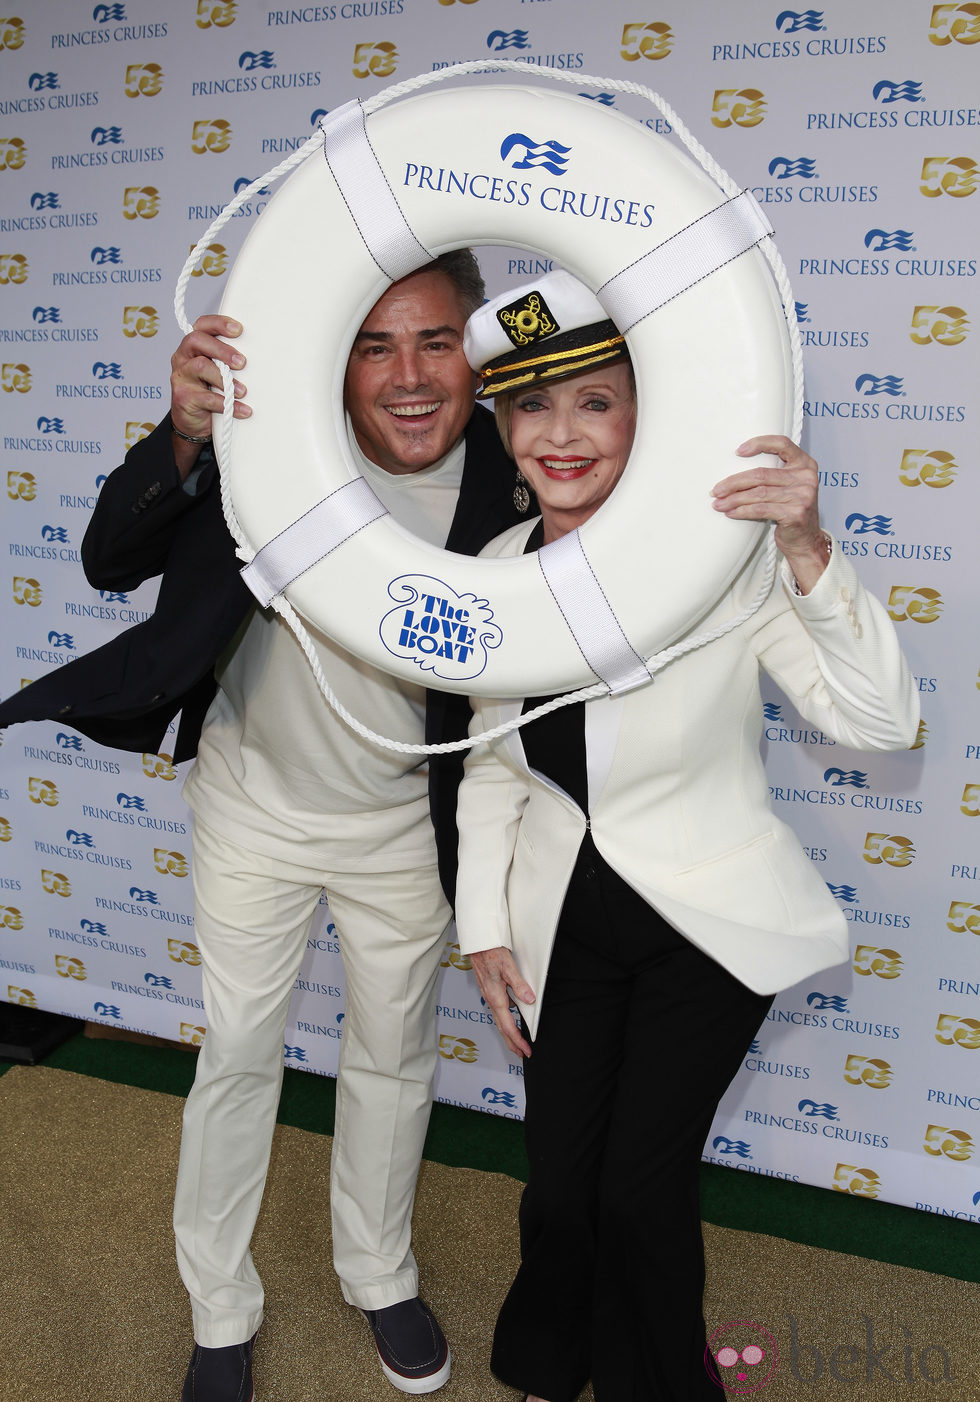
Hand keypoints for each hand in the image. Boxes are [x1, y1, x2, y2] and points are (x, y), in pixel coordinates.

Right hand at [170, 314, 249, 472]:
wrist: (195, 421)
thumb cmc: (210, 390)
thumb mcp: (220, 371)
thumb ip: (230, 360)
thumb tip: (262, 356)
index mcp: (194, 346)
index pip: (202, 325)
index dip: (219, 323)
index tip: (238, 330)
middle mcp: (183, 357)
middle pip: (198, 341)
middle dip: (222, 350)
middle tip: (242, 363)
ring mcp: (181, 376)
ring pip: (200, 366)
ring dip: (225, 378)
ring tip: (243, 391)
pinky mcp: (183, 397)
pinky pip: (207, 398)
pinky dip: (228, 404)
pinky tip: (243, 409)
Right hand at [469, 947, 534, 1058]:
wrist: (477, 945)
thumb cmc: (490, 953)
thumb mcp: (508, 967)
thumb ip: (519, 985)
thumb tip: (529, 1000)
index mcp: (495, 997)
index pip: (508, 1025)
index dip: (518, 1040)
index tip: (526, 1050)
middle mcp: (491, 999)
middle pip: (502, 1028)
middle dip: (512, 1043)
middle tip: (521, 1054)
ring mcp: (489, 996)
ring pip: (499, 1020)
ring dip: (508, 1033)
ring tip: (517, 1042)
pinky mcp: (489, 991)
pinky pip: (498, 1011)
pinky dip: (505, 1020)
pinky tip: (511, 1019)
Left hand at [711, 435, 828, 593]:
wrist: (805, 540)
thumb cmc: (792, 510)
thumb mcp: (789, 486)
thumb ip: (774, 474)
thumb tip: (734, 474)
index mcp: (805, 464)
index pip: (782, 444)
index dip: (759, 444)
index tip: (738, 452)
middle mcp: (806, 477)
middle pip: (762, 474)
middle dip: (734, 482)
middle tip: (717, 490)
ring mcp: (803, 495)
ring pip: (758, 493)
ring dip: (734, 499)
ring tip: (719, 503)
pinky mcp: (795, 514)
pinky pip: (761, 509)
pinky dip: (742, 511)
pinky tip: (731, 512)